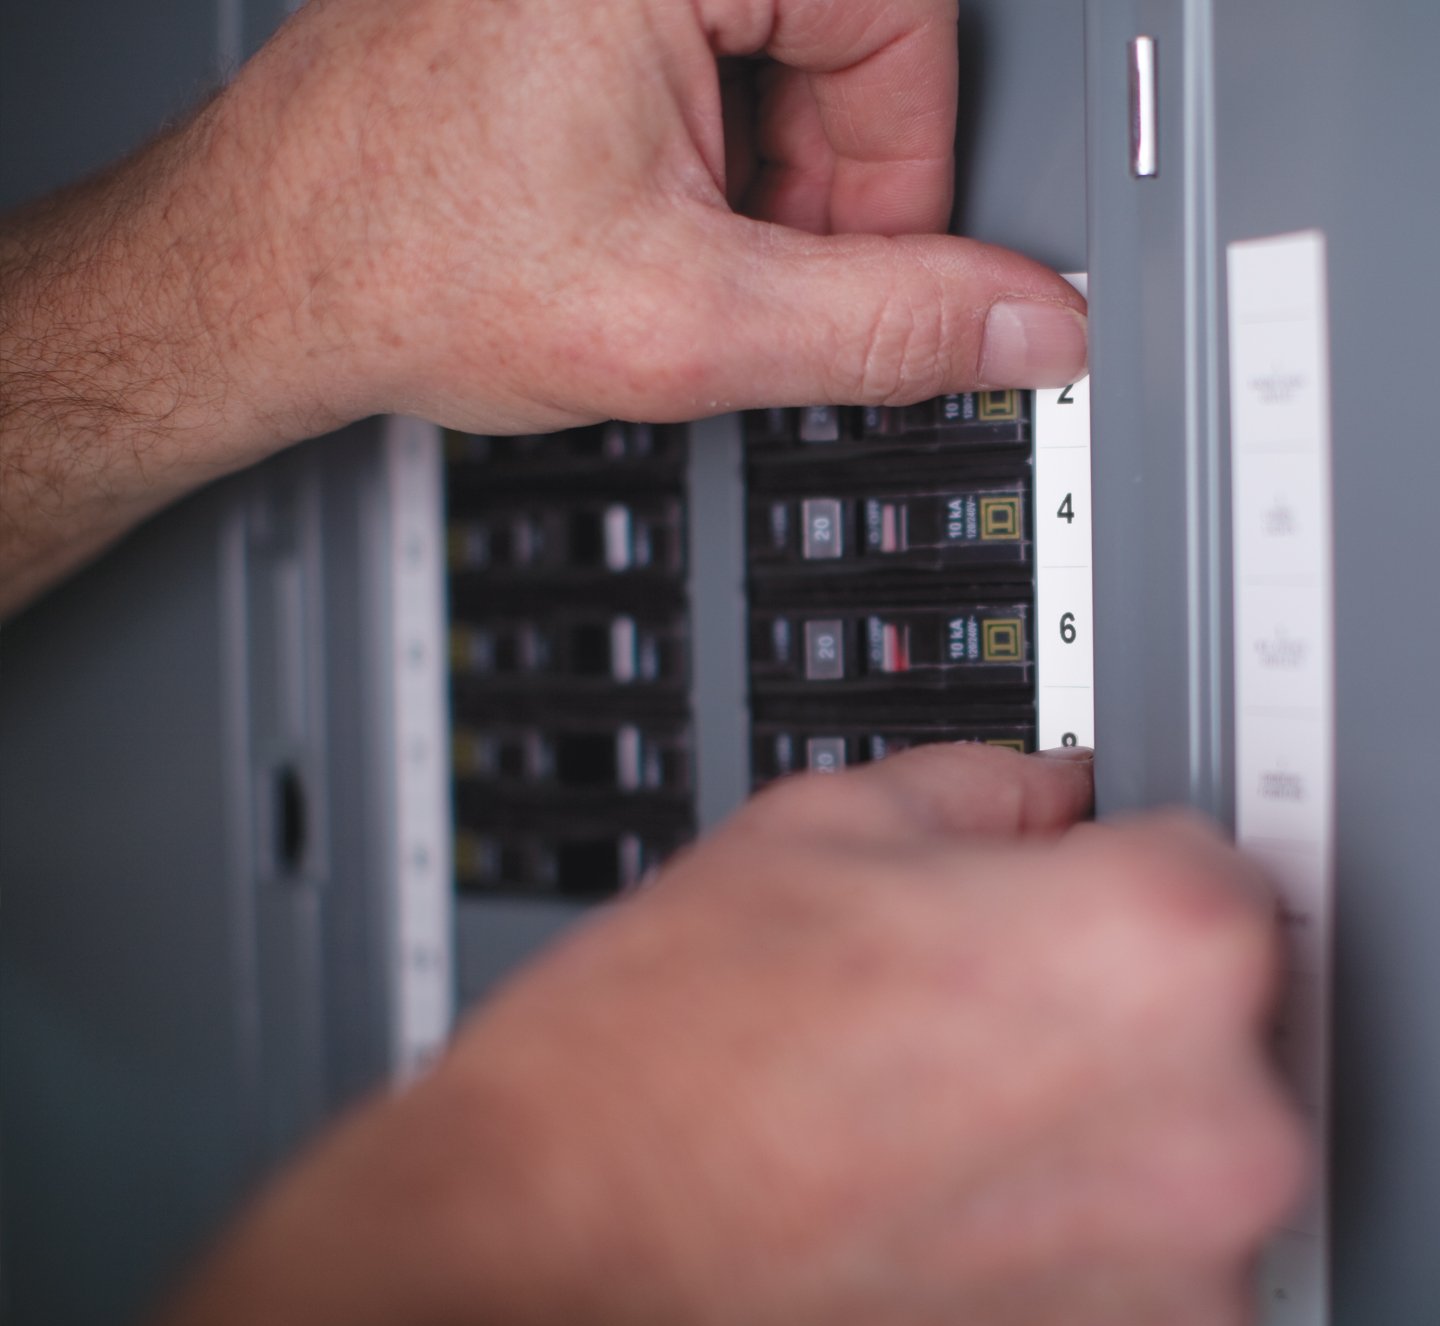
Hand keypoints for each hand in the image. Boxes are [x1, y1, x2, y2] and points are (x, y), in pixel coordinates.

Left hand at [1, 0, 1086, 611]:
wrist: (262, 270)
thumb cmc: (404, 261)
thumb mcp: (685, 323)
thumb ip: (883, 327)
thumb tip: (1028, 325)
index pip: (907, 21)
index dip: (901, 177)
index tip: (858, 271)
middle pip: (850, 29)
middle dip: (826, 183)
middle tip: (749, 276)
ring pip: (784, 42)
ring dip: (765, 173)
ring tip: (666, 247)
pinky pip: (711, 39)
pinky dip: (710, 141)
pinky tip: (642, 207)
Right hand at [153, 746, 1303, 1325]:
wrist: (542, 1250)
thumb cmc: (655, 1058)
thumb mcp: (823, 827)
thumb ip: (987, 789)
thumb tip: (1050, 798)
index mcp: (1149, 947)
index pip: (1202, 862)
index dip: (1096, 867)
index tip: (1044, 891)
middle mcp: (1206, 1129)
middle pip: (1199, 1008)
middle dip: (1094, 989)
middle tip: (952, 997)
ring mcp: (1175, 1280)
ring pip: (1166, 1134)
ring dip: (1073, 1110)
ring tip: (915, 1099)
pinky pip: (1125, 1246)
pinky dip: (1049, 1215)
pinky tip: (917, 1184)